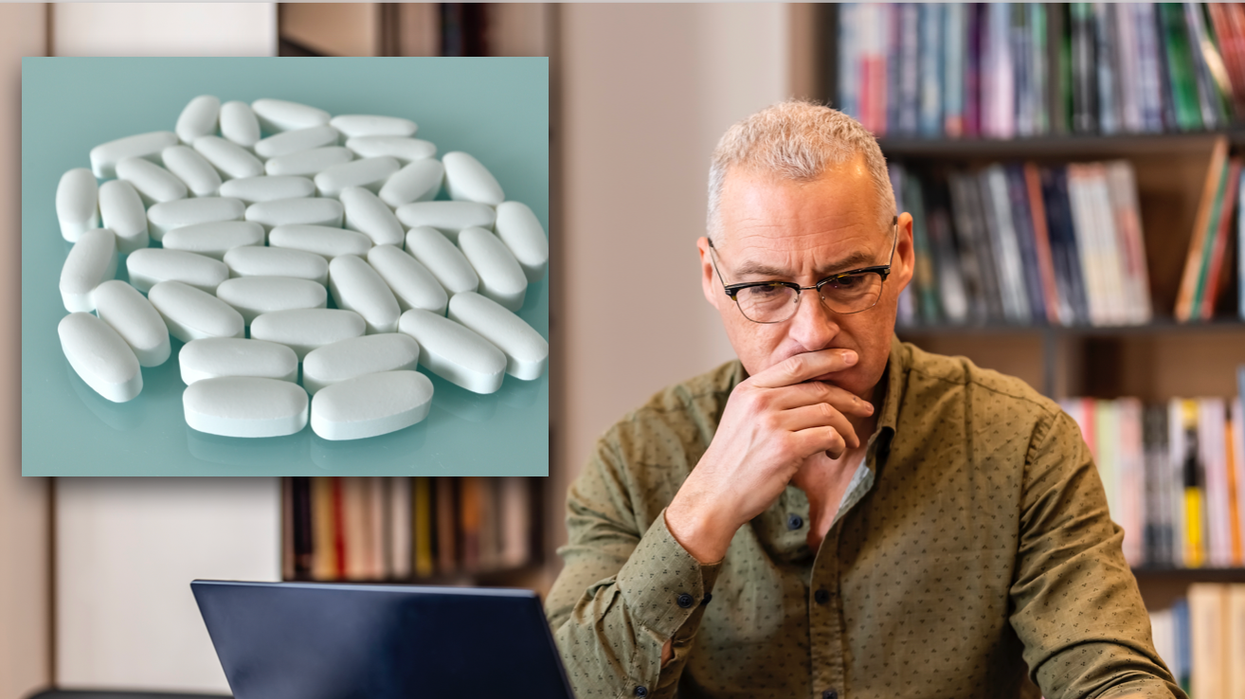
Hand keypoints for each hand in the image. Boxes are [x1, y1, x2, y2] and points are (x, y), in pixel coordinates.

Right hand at [665, 349, 873, 562]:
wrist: (715, 495)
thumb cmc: (734, 460)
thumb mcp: (742, 418)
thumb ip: (768, 400)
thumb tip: (809, 390)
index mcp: (749, 389)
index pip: (796, 364)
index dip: (829, 358)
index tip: (851, 358)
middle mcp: (760, 401)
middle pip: (818, 388)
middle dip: (848, 398)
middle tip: (864, 407)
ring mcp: (772, 423)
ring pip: (827, 412)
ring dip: (845, 427)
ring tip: (848, 441)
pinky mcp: (785, 448)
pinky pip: (827, 436)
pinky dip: (838, 443)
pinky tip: (835, 452)